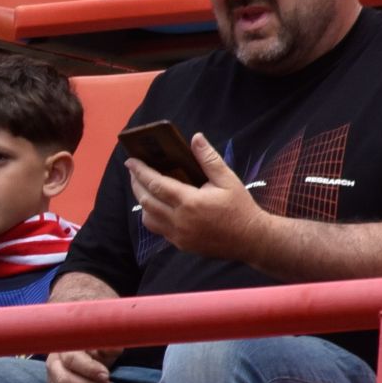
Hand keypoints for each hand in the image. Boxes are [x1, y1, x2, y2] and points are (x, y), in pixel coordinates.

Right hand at [46, 348, 122, 382]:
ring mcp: (53, 382)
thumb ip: (109, 346)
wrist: (89, 359)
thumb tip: (114, 349)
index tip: (107, 376)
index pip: (71, 360)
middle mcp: (53, 365)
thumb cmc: (96, 350)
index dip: (90, 370)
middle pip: (65, 382)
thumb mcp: (104, 344)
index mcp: (64, 348)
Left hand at [128, 132, 270, 262]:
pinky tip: (158, 206)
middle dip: (136, 184)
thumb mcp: (228, 179)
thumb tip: (196, 137)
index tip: (130, 161)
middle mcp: (180, 220)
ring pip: (148, 219)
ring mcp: (179, 236)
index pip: (155, 184)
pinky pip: (159, 230)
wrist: (252, 240)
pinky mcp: (182, 245)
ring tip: (144, 188)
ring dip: (142, 202)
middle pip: (146, 201)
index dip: (140, 171)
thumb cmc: (240, 207)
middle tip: (133, 171)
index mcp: (190, 202)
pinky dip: (153, 216)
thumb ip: (208, 158)